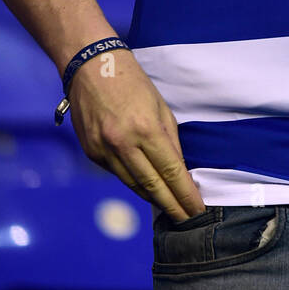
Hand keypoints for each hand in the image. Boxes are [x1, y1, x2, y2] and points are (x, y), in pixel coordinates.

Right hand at [66, 51, 206, 220]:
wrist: (92, 68)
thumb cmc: (133, 84)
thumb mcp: (160, 108)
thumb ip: (171, 141)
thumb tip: (179, 171)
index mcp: (146, 129)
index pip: (171, 171)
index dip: (185, 194)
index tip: (197, 209)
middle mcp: (122, 143)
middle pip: (152, 185)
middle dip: (172, 205)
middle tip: (186, 220)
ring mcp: (103, 150)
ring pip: (132, 184)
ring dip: (152, 198)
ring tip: (169, 208)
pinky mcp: (91, 152)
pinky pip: (116, 174)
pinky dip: (132, 182)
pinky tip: (145, 188)